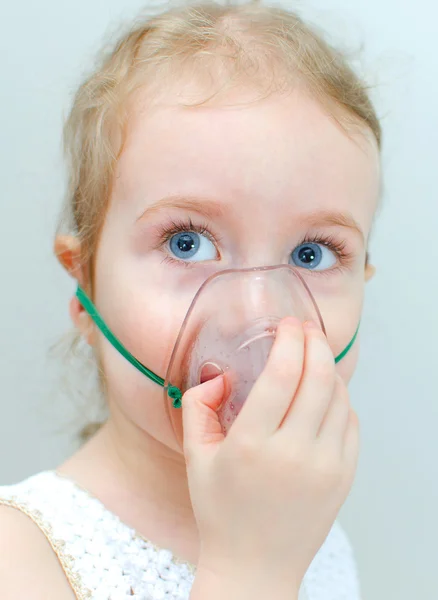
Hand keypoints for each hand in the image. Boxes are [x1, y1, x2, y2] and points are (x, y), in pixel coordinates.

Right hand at [183, 317, 359, 593]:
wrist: (255, 565)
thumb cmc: (221, 509)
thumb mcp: (196, 456)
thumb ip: (198, 405)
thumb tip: (221, 374)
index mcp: (251, 445)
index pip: (282, 375)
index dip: (289, 340)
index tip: (288, 323)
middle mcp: (294, 453)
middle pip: (318, 377)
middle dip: (315, 342)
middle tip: (306, 328)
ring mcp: (325, 467)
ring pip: (339, 397)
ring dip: (328, 368)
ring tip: (314, 356)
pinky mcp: (343, 477)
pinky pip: (351, 423)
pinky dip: (340, 399)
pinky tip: (325, 392)